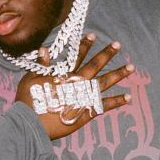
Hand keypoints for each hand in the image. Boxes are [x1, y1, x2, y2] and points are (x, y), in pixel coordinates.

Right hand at [15, 34, 133, 139]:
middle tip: (117, 45)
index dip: (85, 45)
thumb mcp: (30, 79)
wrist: (31, 124)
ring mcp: (83, 98)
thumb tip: (45, 49)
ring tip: (131, 68)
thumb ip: (41, 65)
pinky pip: (104, 106)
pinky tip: (128, 97)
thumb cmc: (28, 101)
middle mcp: (77, 83)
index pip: (77, 56)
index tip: (92, 35)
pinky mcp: (86, 113)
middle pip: (95, 66)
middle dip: (106, 54)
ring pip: (104, 83)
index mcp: (64, 75)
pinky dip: (116, 101)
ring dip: (118, 74)